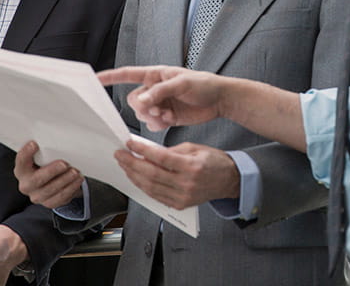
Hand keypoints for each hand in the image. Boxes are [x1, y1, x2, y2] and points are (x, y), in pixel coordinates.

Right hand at [14, 140, 82, 208]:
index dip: (26, 153)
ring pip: (50, 190)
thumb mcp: (43, 156)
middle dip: (51, 171)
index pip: (21, 161)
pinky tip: (77, 181)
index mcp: (22, 170)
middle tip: (64, 164)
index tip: (34, 144)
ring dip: (65, 181)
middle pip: (36, 180)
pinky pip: (60, 198)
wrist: (53, 181)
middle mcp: (26, 185)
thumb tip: (59, 133)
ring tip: (76, 172)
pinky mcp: (49, 203)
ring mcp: (37, 196)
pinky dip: (70, 189)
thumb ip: (45, 149)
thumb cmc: (47, 164)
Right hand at [98, 66, 226, 130]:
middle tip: (158, 109)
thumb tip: (142, 99)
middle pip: (133, 100)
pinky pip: (151, 124)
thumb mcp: (182, 83)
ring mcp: (159, 104)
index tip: (95, 80)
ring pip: (141, 114)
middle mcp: (154, 89)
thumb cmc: (204, 84)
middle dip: (143, 108)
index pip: (128, 74)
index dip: (111, 77)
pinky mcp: (165, 117)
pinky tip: (170, 121)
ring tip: (167, 115)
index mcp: (156, 75)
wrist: (219, 100)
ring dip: (151, 117)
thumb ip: (160, 91)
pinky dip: (158, 125)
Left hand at [116, 139, 239, 209]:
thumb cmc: (214, 161)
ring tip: (125, 165)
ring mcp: (182, 197)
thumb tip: (149, 152)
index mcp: (192, 166)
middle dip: (132, 163)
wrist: (229, 181)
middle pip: (151, 174)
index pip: (161, 158)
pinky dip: (143, 186)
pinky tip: (136, 177)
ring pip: (151, 187)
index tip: (129, 143)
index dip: (142, 150)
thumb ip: (172, 151)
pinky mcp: (180, 205)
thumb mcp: (195, 148)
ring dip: (134, 175)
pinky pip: (156, 196)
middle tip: (120, 154)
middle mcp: (186, 184)